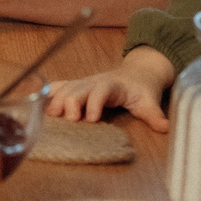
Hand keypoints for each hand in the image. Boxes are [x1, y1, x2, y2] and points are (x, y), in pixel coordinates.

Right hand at [44, 49, 175, 133]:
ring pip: (65, 87)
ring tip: (48, 115)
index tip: (92, 118)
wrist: (137, 73)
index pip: (101, 91)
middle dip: (70, 102)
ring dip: (55, 100)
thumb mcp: (149, 102)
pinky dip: (46, 93)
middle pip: (77, 88)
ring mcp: (83, 83)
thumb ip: (154, 115)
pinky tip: (34, 103)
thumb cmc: (141, 90)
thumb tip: (166, 127)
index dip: (95, 102)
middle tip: (67, 119)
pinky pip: (58, 87)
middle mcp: (94, 82)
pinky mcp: (75, 86)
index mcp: (112, 85)